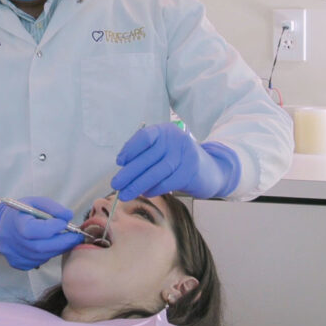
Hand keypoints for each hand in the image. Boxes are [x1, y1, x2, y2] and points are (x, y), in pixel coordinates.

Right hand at [0, 196, 83, 269]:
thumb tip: (68, 216)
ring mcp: (15, 255)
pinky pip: (39, 262)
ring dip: (57, 248)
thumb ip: (52, 208)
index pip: (35, 230)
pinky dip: (48, 254)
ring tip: (65, 239)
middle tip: (77, 236)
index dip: (53, 228)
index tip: (65, 223)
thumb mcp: (35, 202)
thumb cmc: (21, 212)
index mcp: (16, 224)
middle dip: (63, 242)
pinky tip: (49, 245)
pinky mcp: (18, 263)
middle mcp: (13, 243)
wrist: (1, 225)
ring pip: (43, 256)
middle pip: (42, 247)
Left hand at [111, 123, 239, 199]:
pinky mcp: (189, 172)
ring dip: (138, 184)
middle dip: (129, 172)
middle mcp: (176, 140)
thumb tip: (123, 165)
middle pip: (148, 157)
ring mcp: (185, 156)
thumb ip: (145, 153)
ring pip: (156, 172)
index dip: (130, 149)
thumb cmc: (178, 159)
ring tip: (125, 193)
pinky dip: (153, 189)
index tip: (119, 161)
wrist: (209, 170)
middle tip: (116, 184)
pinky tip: (145, 193)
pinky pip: (167, 182)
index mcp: (166, 131)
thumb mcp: (163, 149)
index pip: (145, 137)